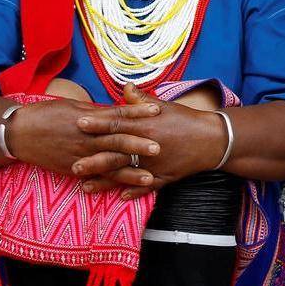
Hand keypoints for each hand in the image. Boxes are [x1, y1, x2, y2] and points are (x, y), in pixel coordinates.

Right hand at [5, 96, 160, 180]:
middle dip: (138, 145)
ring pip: (109, 165)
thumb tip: (121, 109)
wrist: (18, 133)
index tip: (157, 110)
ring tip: (150, 178)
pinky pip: (94, 178)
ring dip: (130, 172)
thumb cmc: (47, 114)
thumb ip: (99, 111)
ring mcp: (79, 156)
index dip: (137, 112)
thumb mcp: (74, 106)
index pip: (118, 114)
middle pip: (117, 141)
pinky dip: (109, 185)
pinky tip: (124, 192)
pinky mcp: (72, 170)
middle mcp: (86, 138)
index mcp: (88, 119)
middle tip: (159, 147)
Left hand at [73, 84, 227, 199]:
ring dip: (104, 182)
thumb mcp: (165, 106)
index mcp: (147, 125)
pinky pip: (145, 187)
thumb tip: (125, 87)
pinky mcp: (164, 177)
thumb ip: (142, 100)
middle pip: (115, 153)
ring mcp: (155, 164)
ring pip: (125, 174)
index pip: (117, 123)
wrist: (213, 139)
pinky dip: (133, 192)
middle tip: (72, 165)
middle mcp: (147, 146)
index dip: (98, 123)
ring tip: (85, 188)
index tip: (79, 123)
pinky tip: (118, 198)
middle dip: (93, 159)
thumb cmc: (187, 119)